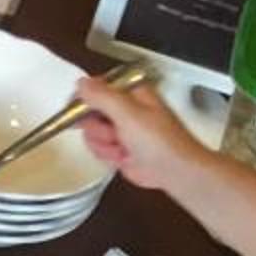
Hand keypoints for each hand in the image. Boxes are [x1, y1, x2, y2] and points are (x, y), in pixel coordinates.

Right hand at [76, 73, 212, 198]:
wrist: (175, 172)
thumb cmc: (160, 141)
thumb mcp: (128, 112)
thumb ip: (101, 95)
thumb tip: (81, 83)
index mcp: (129, 92)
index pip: (94, 87)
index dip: (85, 99)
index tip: (82, 110)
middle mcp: (124, 108)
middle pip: (87, 111)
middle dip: (97, 127)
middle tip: (114, 132)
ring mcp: (120, 129)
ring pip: (90, 131)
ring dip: (103, 143)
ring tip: (123, 147)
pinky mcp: (118, 147)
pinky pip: (97, 147)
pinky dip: (107, 154)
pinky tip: (123, 157)